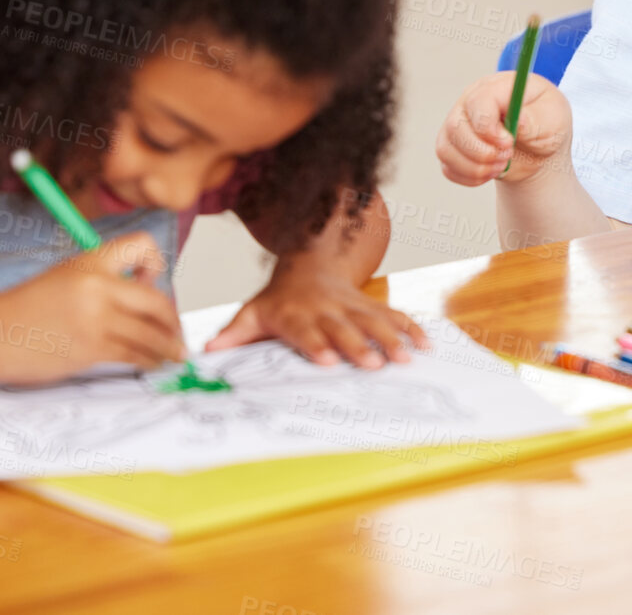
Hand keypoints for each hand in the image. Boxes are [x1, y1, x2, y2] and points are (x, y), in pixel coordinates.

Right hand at [0, 231, 183, 381]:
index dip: (155, 264)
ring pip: (150, 332)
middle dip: (173, 319)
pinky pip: (134, 353)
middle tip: (179, 332)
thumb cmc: (26, 307)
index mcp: (91, 260)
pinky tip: (153, 363)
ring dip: (169, 346)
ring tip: (176, 354)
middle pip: (157, 299)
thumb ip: (102, 282)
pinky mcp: (90, 347)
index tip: (152, 283)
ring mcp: (95, 317)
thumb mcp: (65, 277)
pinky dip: (149, 359)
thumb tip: (143, 299)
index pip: (143, 246)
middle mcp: (98, 285)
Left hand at [205, 255, 428, 368]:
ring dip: (391, 338)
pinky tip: (426, 344)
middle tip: (374, 365)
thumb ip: (233, 334)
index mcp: (295, 314)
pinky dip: (411, 328)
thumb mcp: (251, 312)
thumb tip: (205, 353)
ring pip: (373, 320)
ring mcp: (351, 305)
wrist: (308, 266)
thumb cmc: (278, 301)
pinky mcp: (369, 304)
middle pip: (343, 327)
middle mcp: (326, 309)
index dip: (316, 344)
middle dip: (359, 345)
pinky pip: (393, 314)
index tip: (327, 360)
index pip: (305, 331)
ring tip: (406, 358)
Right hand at [436, 71, 570, 186]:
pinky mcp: (452, 147)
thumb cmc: (548, 126)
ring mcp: (458, 125)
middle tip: (507, 157)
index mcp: (496, 87)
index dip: (488, 126)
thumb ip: (537, 119)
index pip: (479, 101)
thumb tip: (518, 120)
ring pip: (446, 148)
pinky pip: (448, 167)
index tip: (508, 143)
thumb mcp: (555, 119)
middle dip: (481, 151)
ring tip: (502, 166)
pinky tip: (490, 173)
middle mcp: (470, 102)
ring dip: (476, 167)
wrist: (539, 151)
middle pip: (455, 126)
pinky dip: (470, 177)